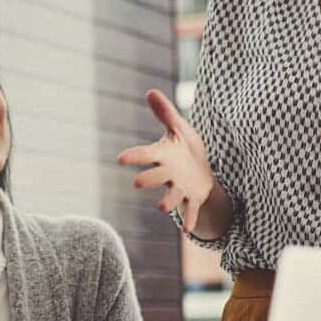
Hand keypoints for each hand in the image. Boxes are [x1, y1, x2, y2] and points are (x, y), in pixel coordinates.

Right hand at [117, 89, 216, 235]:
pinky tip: (188, 230)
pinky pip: (191, 209)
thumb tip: (150, 91)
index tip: (120, 159)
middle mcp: (168, 173)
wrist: (200, 170)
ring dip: (167, 202)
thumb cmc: (184, 148)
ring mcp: (180, 187)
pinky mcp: (194, 197)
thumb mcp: (178, 128)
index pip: (145, 155)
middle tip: (137, 183)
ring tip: (162, 208)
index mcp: (163, 156)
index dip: (134, 157)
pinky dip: (190, 219)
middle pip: (156, 177)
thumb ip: (165, 112)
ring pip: (172, 197)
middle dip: (148, 180)